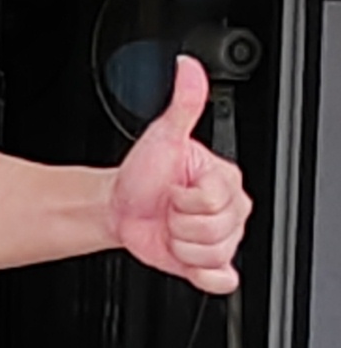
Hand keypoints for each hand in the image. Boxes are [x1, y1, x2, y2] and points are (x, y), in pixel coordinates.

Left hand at [109, 54, 250, 296]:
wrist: (118, 207)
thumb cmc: (141, 174)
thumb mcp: (162, 137)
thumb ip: (183, 104)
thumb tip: (189, 68)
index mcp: (225, 181)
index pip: (216, 199)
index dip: (187, 198)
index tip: (173, 189)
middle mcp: (230, 211)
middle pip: (217, 230)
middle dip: (181, 222)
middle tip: (168, 209)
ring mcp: (221, 238)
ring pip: (214, 253)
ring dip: (181, 243)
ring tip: (170, 227)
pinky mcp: (206, 263)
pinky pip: (221, 279)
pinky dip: (205, 275)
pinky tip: (188, 260)